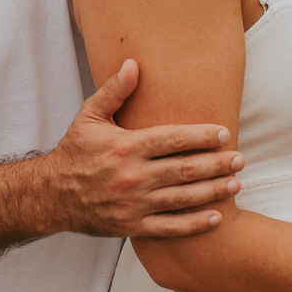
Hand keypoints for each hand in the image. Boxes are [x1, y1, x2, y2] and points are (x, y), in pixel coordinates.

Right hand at [40, 60, 244, 238]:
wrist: (51, 195)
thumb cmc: (74, 151)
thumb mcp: (89, 116)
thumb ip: (114, 91)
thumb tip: (133, 63)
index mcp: (126, 147)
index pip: (172, 139)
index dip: (201, 136)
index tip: (224, 133)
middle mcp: (132, 176)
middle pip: (185, 169)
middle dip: (217, 164)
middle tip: (240, 159)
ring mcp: (133, 204)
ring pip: (183, 199)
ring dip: (213, 191)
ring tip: (236, 184)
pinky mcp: (132, 227)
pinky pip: (170, 228)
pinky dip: (195, 224)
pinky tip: (216, 217)